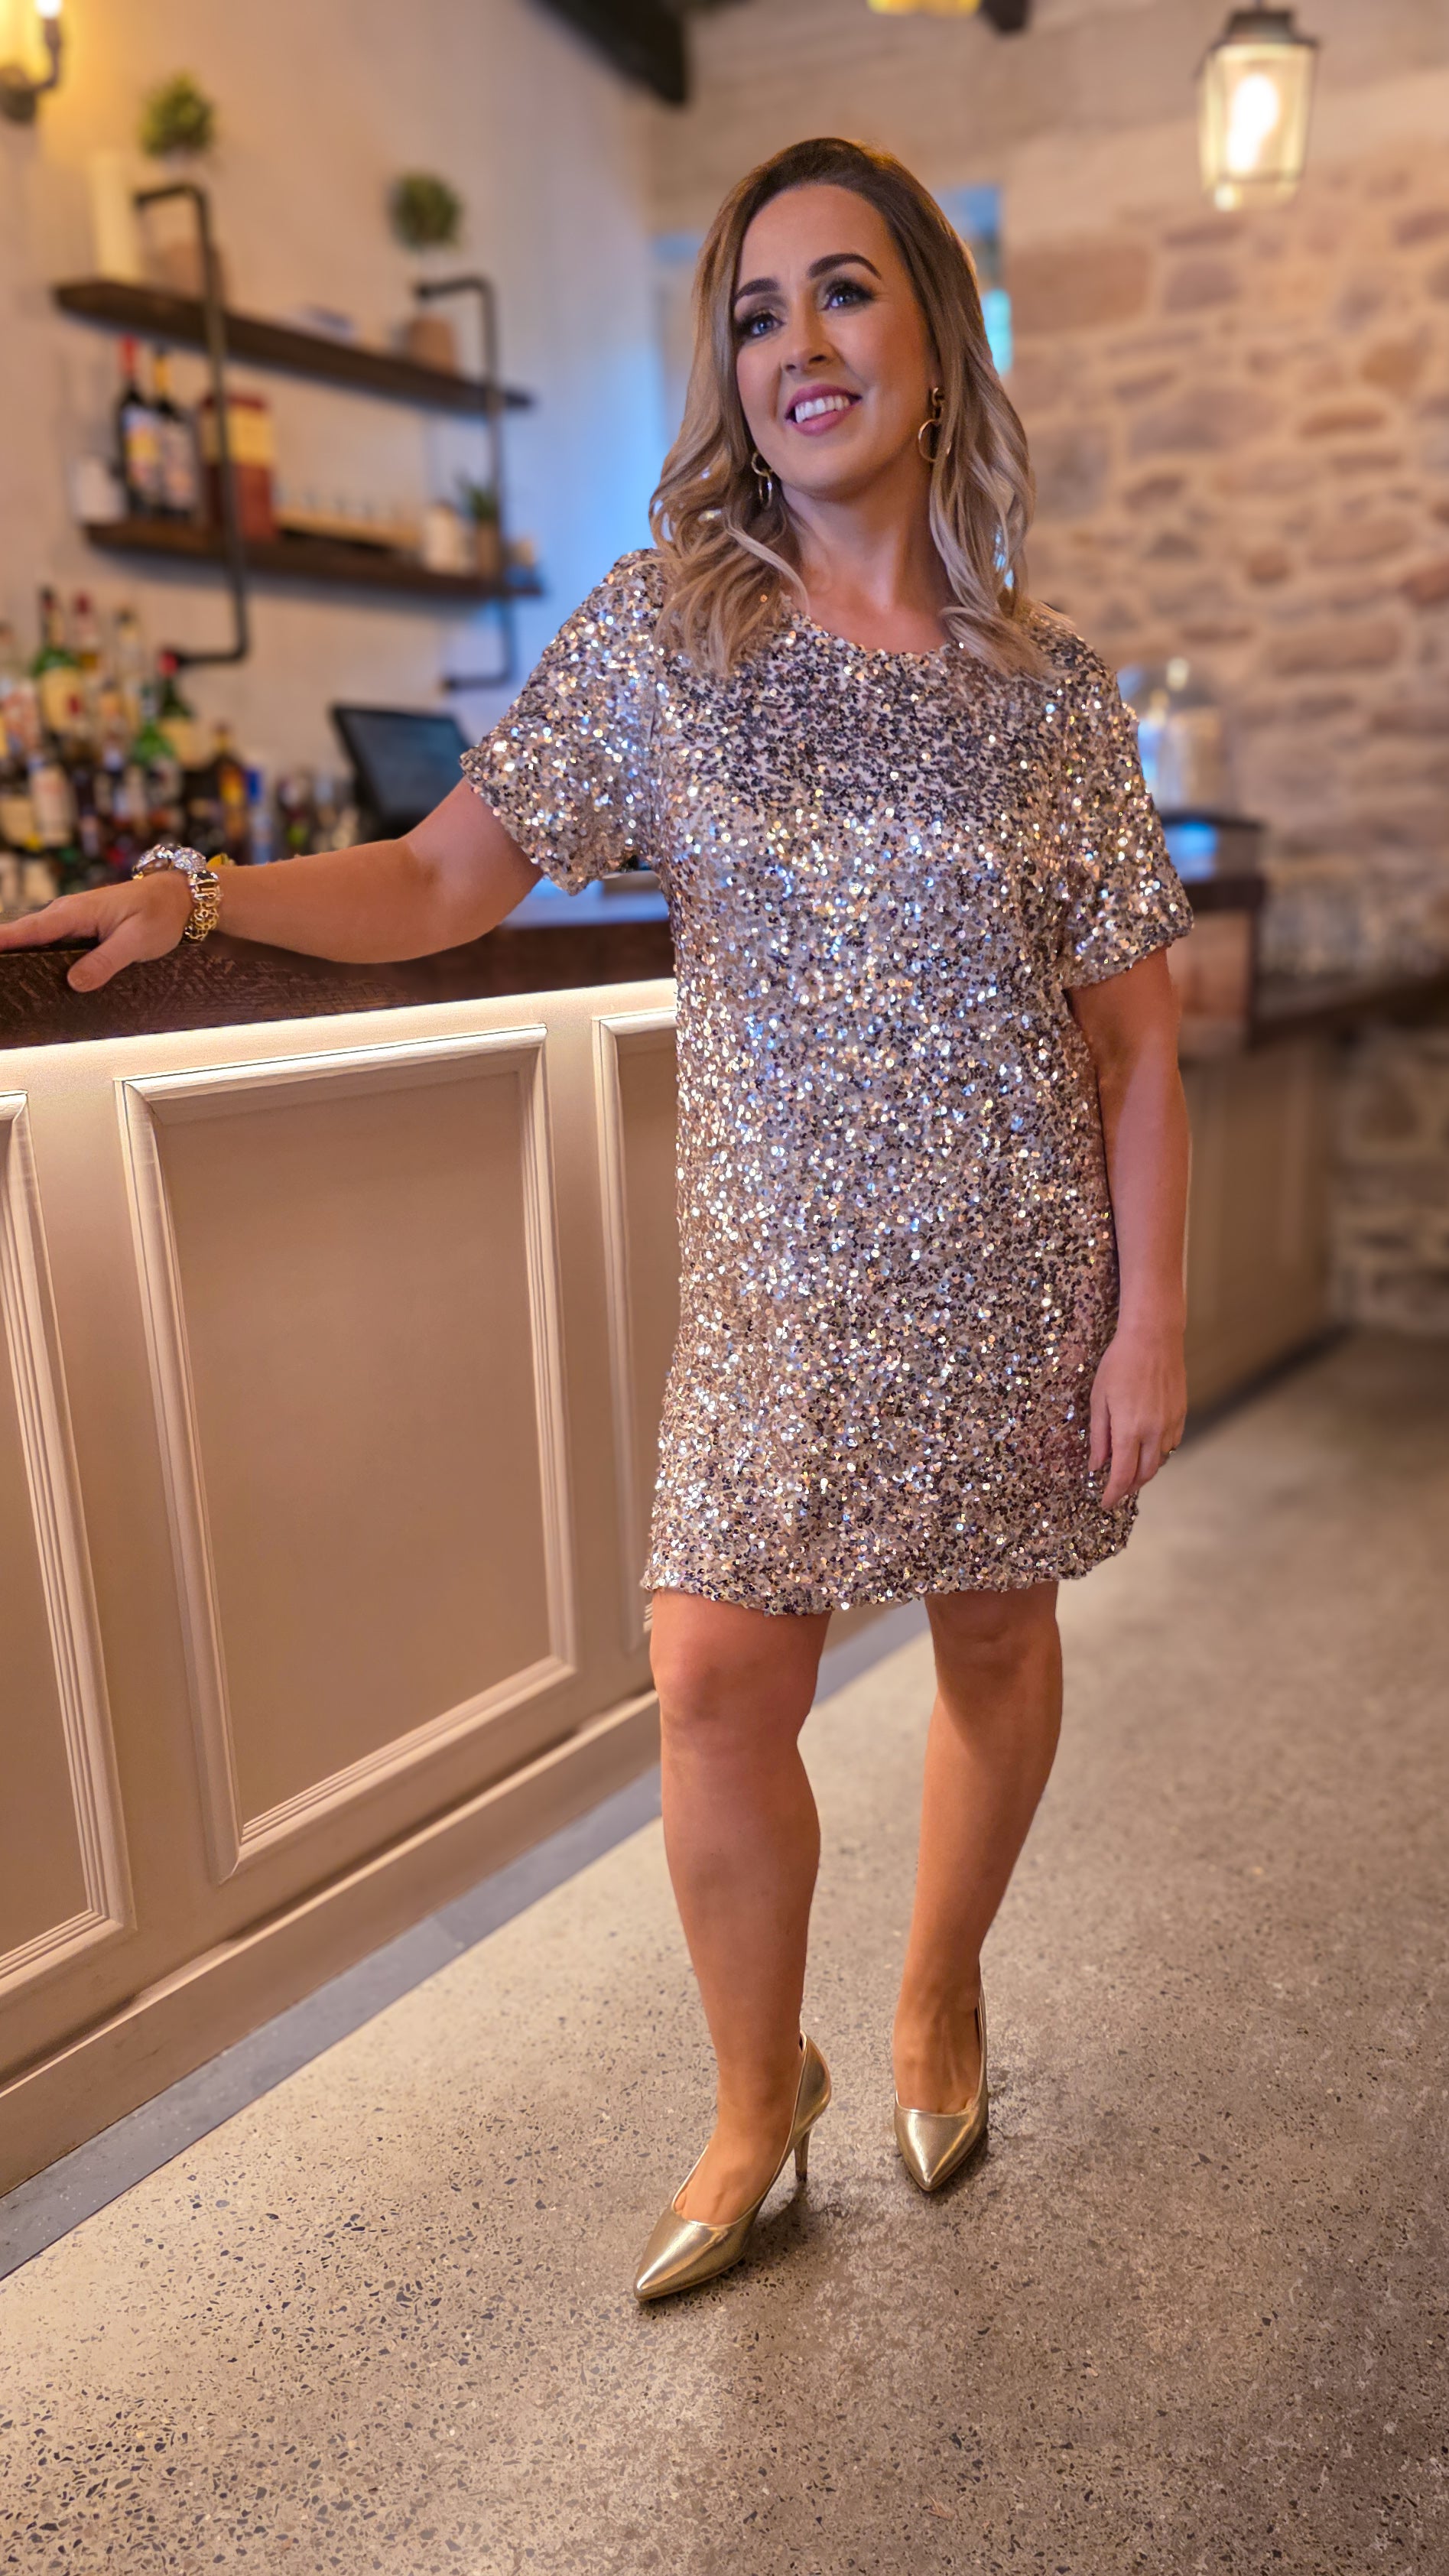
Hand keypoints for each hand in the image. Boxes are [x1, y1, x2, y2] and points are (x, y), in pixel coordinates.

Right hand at [0, 871, 195, 990]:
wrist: (176, 897)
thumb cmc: (159, 913)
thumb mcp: (136, 941)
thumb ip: (105, 962)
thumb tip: (75, 983)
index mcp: (76, 912)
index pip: (30, 930)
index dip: (4, 941)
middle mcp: (67, 914)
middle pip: (26, 936)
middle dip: (7, 953)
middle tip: (2, 981)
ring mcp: (71, 921)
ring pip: (37, 941)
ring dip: (21, 956)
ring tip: (9, 981)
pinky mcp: (79, 929)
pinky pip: (52, 943)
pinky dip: (40, 956)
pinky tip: (34, 974)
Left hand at [1089, 1322, 1186, 1508]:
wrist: (1153, 1338)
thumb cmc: (1120, 1364)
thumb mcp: (1099, 1399)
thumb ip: (1099, 1437)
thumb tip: (1097, 1466)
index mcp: (1129, 1429)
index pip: (1123, 1476)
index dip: (1113, 1494)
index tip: (1105, 1503)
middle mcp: (1154, 1431)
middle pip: (1144, 1475)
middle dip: (1129, 1487)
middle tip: (1116, 1490)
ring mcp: (1171, 1424)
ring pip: (1159, 1461)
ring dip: (1144, 1470)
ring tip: (1129, 1468)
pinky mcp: (1181, 1414)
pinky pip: (1171, 1444)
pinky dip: (1158, 1453)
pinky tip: (1146, 1447)